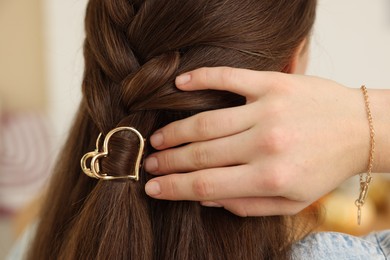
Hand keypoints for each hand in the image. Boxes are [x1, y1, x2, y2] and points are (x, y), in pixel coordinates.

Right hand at [144, 67, 368, 215]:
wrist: (359, 129)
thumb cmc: (323, 168)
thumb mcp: (291, 201)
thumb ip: (247, 205)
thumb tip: (206, 198)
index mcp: (270, 177)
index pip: (207, 184)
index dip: (174, 188)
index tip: (152, 188)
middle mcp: (266, 144)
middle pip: (201, 153)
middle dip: (169, 161)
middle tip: (149, 163)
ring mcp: (268, 109)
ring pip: (207, 121)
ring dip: (176, 131)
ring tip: (158, 139)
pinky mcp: (272, 83)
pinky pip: (228, 77)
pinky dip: (200, 79)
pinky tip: (179, 84)